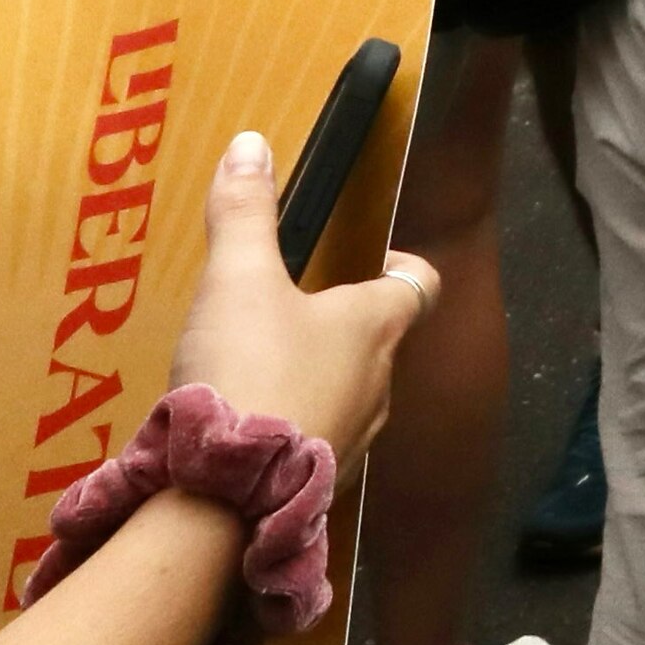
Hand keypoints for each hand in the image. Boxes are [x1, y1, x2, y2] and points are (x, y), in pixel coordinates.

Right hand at [167, 132, 433, 461]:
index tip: (365, 259)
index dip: (400, 266)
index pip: (420, 282)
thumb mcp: (237, 280)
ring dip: (314, 381)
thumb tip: (251, 145)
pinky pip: (316, 444)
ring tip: (255, 372)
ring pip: (348, 395)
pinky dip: (290, 431)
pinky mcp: (322, 485)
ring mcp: (357, 440)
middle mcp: (382, 384)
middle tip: (283, 313)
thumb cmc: (246, 374)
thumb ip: (244, 212)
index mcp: (376, 326)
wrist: (224, 499)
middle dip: (339, 324)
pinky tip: (244, 431)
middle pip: (379, 340)